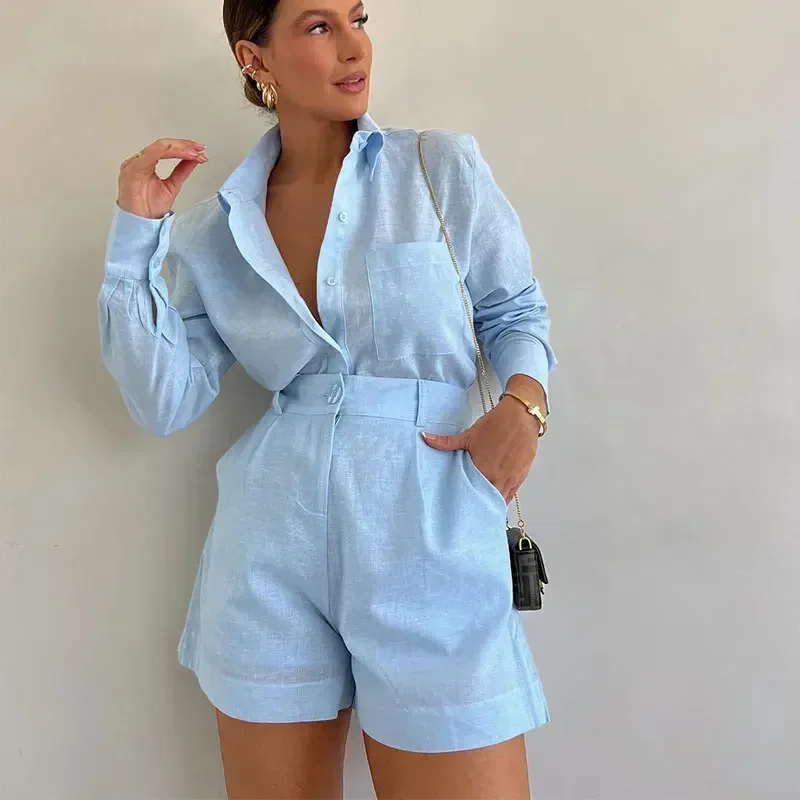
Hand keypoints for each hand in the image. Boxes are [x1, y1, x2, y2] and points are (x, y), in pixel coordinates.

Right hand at [117, 138, 207, 218]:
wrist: (140, 223)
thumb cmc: (150, 209)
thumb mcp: (172, 186)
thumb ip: (181, 171)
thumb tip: (194, 159)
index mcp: (144, 164)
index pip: (165, 149)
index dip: (183, 147)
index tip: (199, 150)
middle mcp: (138, 161)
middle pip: (163, 145)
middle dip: (184, 146)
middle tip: (200, 149)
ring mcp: (134, 164)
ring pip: (159, 147)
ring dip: (180, 148)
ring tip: (195, 153)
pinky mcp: (133, 169)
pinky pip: (152, 154)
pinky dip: (170, 152)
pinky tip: (184, 154)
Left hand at [421, 397, 539, 502]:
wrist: (521, 416)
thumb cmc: (497, 424)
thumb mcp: (469, 435)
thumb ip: (446, 442)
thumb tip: (425, 438)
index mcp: (483, 470)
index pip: (470, 493)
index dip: (464, 500)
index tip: (457, 505)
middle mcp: (498, 478)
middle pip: (485, 499)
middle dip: (477, 504)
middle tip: (467, 508)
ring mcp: (511, 479)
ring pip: (499, 499)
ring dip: (490, 502)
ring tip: (480, 506)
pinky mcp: (521, 477)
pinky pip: (511, 495)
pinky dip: (503, 497)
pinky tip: (495, 498)